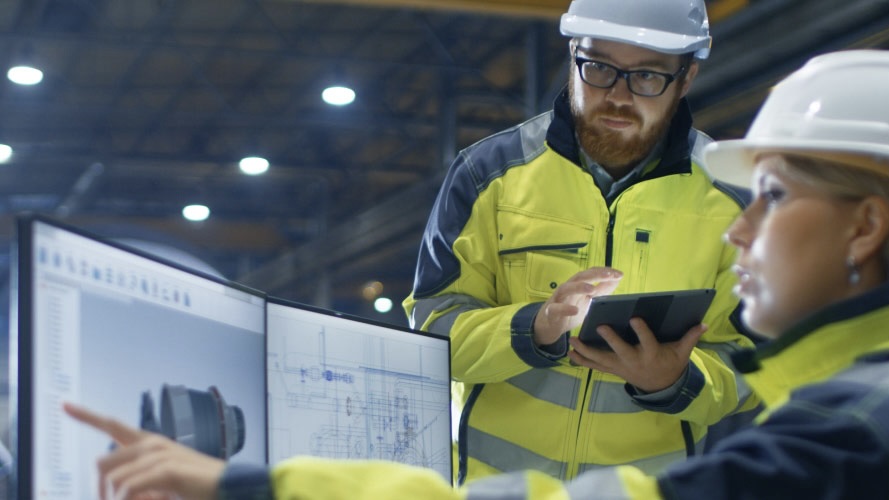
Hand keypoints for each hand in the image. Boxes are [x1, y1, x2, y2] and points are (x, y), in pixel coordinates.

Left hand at [63, 402, 225, 499]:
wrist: (228, 488)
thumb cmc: (194, 487)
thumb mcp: (160, 483)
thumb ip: (137, 481)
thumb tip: (116, 490)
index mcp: (148, 443)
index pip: (112, 425)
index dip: (86, 415)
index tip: (64, 404)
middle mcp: (151, 443)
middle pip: (102, 463)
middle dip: (103, 490)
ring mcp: (158, 453)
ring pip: (114, 480)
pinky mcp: (165, 468)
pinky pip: (128, 488)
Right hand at [533, 267, 621, 345]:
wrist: (548, 326)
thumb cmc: (569, 310)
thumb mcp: (588, 300)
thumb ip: (601, 290)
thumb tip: (617, 278)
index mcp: (577, 285)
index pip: (590, 273)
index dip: (604, 271)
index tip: (619, 274)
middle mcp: (567, 288)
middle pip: (580, 277)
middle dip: (594, 274)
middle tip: (609, 275)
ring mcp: (558, 299)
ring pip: (566, 288)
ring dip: (579, 287)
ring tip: (591, 289)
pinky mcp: (551, 312)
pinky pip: (556, 309)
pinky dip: (565, 309)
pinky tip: (575, 310)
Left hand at [567, 318, 705, 392]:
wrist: (661, 387)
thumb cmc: (671, 365)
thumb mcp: (682, 353)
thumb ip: (690, 337)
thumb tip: (704, 324)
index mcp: (652, 355)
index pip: (647, 341)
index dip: (641, 331)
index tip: (634, 318)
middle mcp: (634, 362)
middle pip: (620, 351)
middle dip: (610, 340)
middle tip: (600, 326)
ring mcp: (622, 367)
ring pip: (602, 360)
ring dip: (587, 351)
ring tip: (573, 340)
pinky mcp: (614, 370)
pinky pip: (596, 366)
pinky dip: (583, 360)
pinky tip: (570, 352)